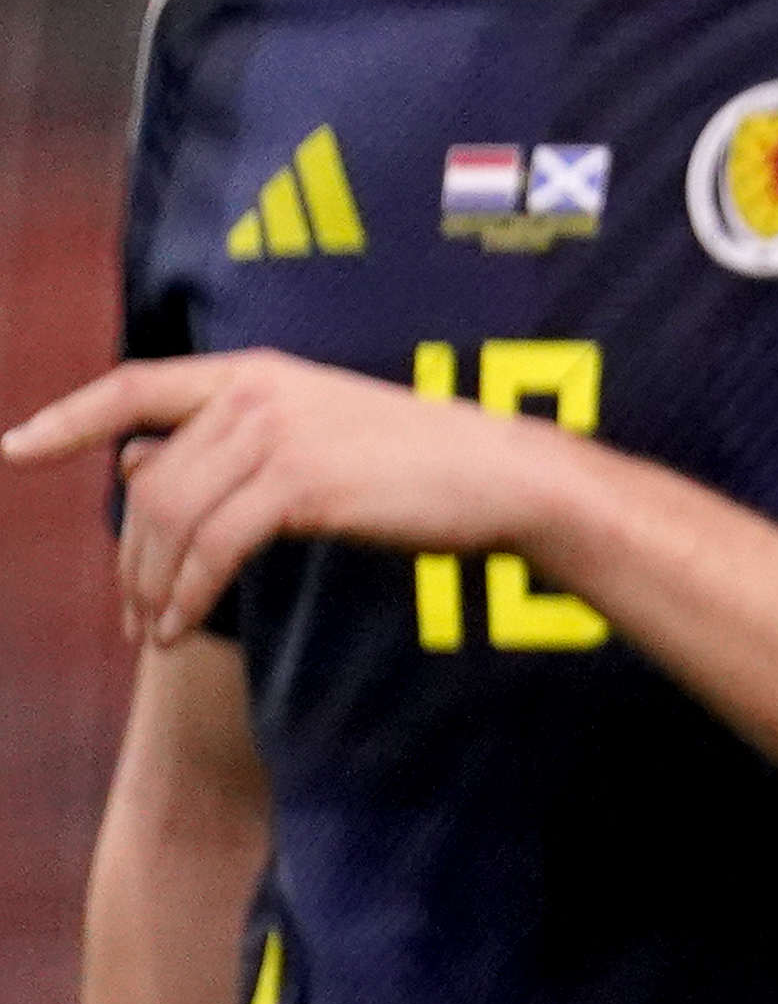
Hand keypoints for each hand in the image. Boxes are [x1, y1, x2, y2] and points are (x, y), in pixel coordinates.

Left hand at [6, 352, 594, 645]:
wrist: (504, 478)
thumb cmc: (417, 463)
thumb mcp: (313, 435)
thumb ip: (224, 443)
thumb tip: (132, 462)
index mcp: (257, 373)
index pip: (136, 386)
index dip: (68, 418)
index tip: (13, 448)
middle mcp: (257, 393)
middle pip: (147, 481)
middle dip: (128, 556)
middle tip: (132, 612)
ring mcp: (278, 434)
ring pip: (170, 518)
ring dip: (151, 586)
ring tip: (157, 631)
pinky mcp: (300, 484)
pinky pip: (211, 549)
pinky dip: (187, 595)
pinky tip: (184, 627)